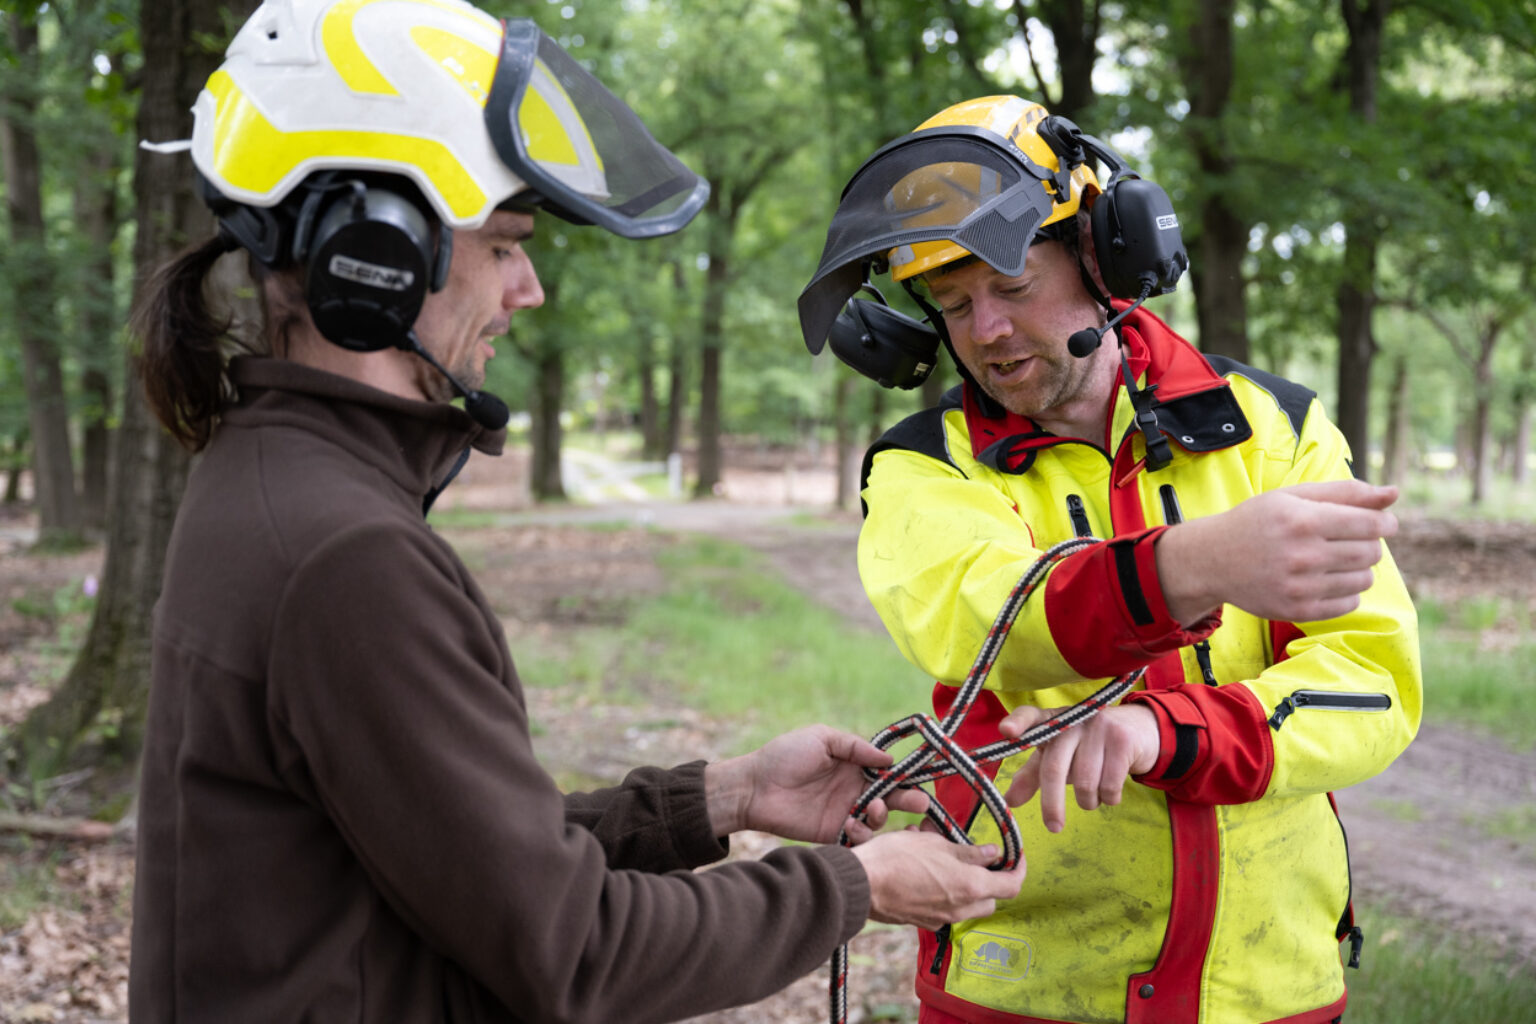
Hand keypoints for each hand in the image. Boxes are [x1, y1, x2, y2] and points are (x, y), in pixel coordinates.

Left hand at [704, 725, 929, 843]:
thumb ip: (855, 747)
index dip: (905, 776)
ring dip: (882, 817)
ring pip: (877, 820)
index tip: (920, 780)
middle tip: (920, 804)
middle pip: (890, 798)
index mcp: (853, 765)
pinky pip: (858, 838)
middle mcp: (854, 789)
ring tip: (873, 811)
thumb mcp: (821, 738)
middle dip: (907, 801)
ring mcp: (844, 812)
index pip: (887, 773)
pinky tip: (852, 825)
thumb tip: (889, 760)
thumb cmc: (785, 755)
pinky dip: (862, 835)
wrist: (754, 787)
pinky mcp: (833, 833)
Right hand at [852, 832, 1024, 929]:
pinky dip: (945, 894)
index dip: (1019, 869)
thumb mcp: (936, 844)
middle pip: (991, 899)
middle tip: (980, 859)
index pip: (1012, 886)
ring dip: (967, 886)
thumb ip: (969, 852)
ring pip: (968, 905)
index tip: (1015, 856)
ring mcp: (941, 918)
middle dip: (992, 881)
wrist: (862, 884)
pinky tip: (927, 874)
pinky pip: (945, 909)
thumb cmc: (897, 858)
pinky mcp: (923, 921)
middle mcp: (960, 908)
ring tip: (947, 861)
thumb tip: (992, 853)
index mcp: (971, 886)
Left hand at [999, 703, 1159, 833]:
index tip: (1006, 733)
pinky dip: (1108, 799)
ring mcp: (1098, 726)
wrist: (1139, 730)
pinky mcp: (1122, 739)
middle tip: (1053, 827)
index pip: (1030, 715)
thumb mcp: (1059, 756)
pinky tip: (1111, 792)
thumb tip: (1009, 801)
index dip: (1018, 722)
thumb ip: (1033, 775)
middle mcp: (1072, 719)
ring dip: (1087, 801)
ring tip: (1092, 796)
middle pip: (1055, 767)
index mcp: (1051, 720)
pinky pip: (1109, 785)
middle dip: (1052, 804)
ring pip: (1084, 782)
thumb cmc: (1089, 746)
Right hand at [1157, 480, 1397, 624]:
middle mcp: (1302, 555)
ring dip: (1358, 569)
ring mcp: (1300, 587)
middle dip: (1369, 544)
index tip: (1382, 523)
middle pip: (1371, 553)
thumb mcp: (1294, 497)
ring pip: (1364, 580)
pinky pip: (1349, 604)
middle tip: (1347, 540)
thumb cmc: (1257, 522)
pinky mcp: (1298, 611)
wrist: (1212, 560)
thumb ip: (1346, 492)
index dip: (1385, 523)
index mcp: (1303, 520)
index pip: (1371, 525)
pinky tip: (1324, 580)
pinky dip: (1345, 592)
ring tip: (1334, 561)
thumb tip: (1394, 493)